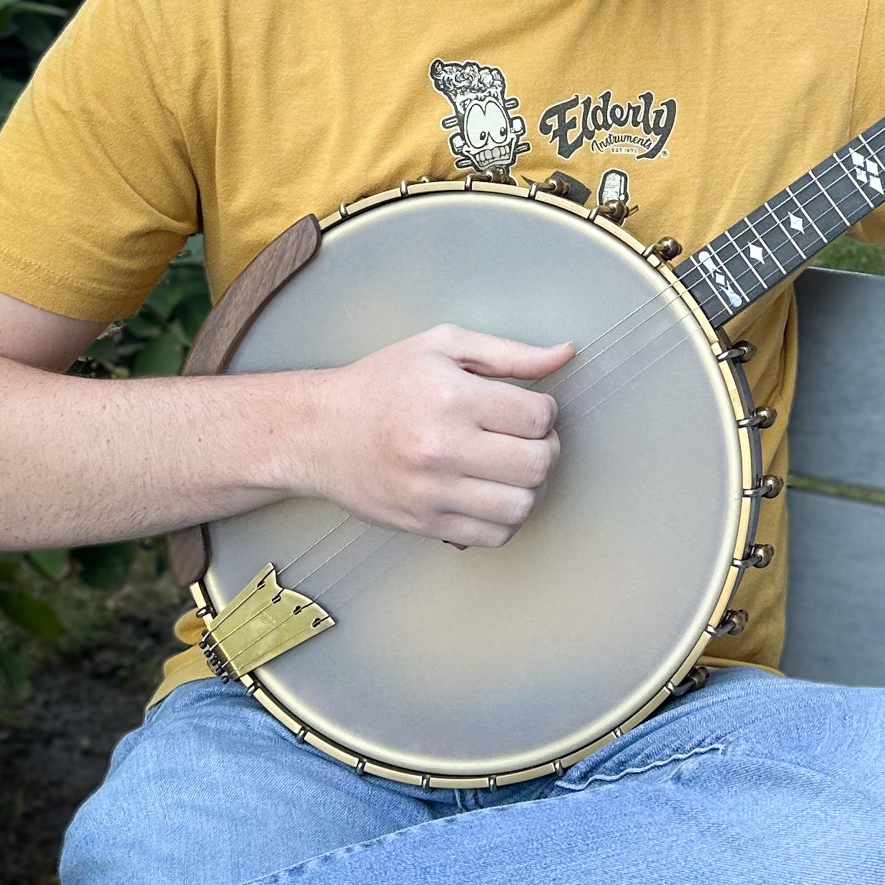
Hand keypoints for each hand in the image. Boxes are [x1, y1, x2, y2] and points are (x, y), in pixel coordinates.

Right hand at [303, 323, 573, 547]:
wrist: (318, 433)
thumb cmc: (382, 384)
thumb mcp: (443, 347)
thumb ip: (510, 353)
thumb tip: (566, 354)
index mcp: (452, 397)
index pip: (539, 417)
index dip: (545, 413)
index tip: (526, 411)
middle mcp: (443, 448)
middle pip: (538, 465)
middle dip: (544, 450)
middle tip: (525, 440)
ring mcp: (433, 493)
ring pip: (521, 507)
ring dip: (528, 488)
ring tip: (508, 469)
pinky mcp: (425, 525)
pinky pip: (493, 537)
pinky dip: (503, 519)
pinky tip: (488, 493)